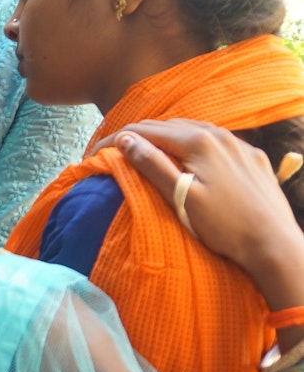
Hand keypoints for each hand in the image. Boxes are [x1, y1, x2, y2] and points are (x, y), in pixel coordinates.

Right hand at [105, 118, 303, 317]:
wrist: (276, 246)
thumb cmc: (226, 226)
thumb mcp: (183, 198)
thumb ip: (153, 165)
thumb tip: (125, 139)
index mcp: (197, 141)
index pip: (146, 131)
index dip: (116, 140)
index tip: (95, 154)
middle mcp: (218, 134)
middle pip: (166, 125)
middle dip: (137, 135)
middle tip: (113, 150)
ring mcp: (238, 144)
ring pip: (191, 129)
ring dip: (163, 137)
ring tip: (144, 150)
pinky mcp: (251, 156)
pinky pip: (213, 140)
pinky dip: (189, 144)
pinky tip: (186, 157)